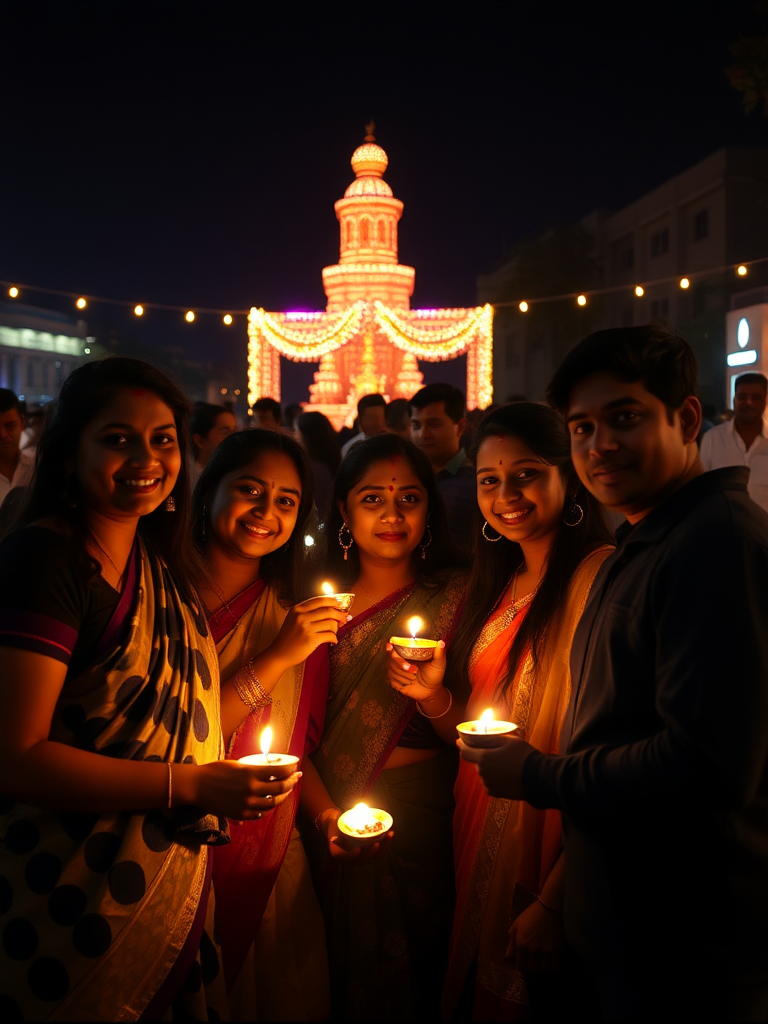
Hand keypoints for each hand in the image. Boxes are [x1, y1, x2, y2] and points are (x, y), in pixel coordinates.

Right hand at [186, 760, 301, 819]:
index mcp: (251, 773)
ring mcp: (248, 804)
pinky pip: (261, 813)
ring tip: (286, 790)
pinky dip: (268, 808)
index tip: (296, 766)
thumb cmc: (215, 771)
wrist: (197, 786)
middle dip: (292, 782)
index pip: (279, 771)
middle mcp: (252, 790)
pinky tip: (271, 803)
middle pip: (280, 787)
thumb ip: (254, 769)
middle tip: (297, 777)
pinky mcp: (241, 815)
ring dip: (283, 796)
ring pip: (273, 802)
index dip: (291, 768)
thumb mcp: (238, 765)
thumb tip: (270, 769)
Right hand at [269, 597, 349, 667]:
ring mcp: (306, 628)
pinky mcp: (310, 639)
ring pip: (330, 623)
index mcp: (297, 609)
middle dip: (339, 615)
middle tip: (343, 619)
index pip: (319, 600)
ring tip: (334, 632)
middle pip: (328, 611)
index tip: (339, 604)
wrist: (279, 654)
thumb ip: (307, 613)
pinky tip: (333, 641)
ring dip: (336, 628)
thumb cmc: (288, 637)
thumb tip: (332, 610)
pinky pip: (330, 635)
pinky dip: (334, 639)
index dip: (332, 601)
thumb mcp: (293, 619)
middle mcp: (301, 616)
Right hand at [317, 807, 394, 865]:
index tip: (357, 850)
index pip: (343, 857)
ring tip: (389, 835)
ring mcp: (362, 855)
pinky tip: (390, 833)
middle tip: (376, 844)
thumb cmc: (336, 824)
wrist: (338, 825)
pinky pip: (380, 850)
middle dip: (370, 853)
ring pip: (374, 857)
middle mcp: (350, 857)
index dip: (350, 856)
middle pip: (362, 860)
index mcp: (338, 852)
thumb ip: (338, 824)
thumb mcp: (333, 823)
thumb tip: (345, 826)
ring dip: (383, 847)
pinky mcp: (370, 850)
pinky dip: (386, 843)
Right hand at [386, 639, 446, 702]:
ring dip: (404, 675)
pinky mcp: (395, 681)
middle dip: (401, 664)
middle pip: (391, 658)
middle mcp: (400, 660)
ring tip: (415, 677)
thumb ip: (439, 653)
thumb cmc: (434, 675)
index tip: (390, 646)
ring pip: (392, 669)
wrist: (431, 691)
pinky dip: (402, 681)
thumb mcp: (439, 663)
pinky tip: (409, 682)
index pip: (395, 647)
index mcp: (409, 653)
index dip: (390, 647)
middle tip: (414, 670)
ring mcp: (397, 671)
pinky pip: (392, 679)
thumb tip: (441, 642)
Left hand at [456, 736, 534, 799]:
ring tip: (506, 764)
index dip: (461, 745)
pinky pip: (489, 782)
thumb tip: (474, 736)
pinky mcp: (495, 793)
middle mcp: (482, 773)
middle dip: (482, 755)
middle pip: (476, 761)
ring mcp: (488, 784)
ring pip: (483, 772)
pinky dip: (494, 777)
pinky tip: (506, 774)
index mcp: (484, 758)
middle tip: (496, 752)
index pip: (465, 751)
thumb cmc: (524, 755)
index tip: (458, 740)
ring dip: (489, 767)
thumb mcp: (508, 740)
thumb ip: (488, 739)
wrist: (538, 778)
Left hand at [506, 898, 564, 975]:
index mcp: (521, 943)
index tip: (527, 966)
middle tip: (537, 966)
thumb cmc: (532, 914)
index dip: (524, 967)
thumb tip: (508, 958)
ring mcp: (545, 951)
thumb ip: (512, 943)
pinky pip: (556, 969)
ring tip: (545, 967)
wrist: (551, 906)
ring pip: (544, 971)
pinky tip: (554, 966)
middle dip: (534, 970)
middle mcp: (532, 950)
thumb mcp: (517, 925)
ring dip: (544, 971)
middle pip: (533, 970)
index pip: (520, 965)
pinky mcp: (557, 951)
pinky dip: (555, 970)